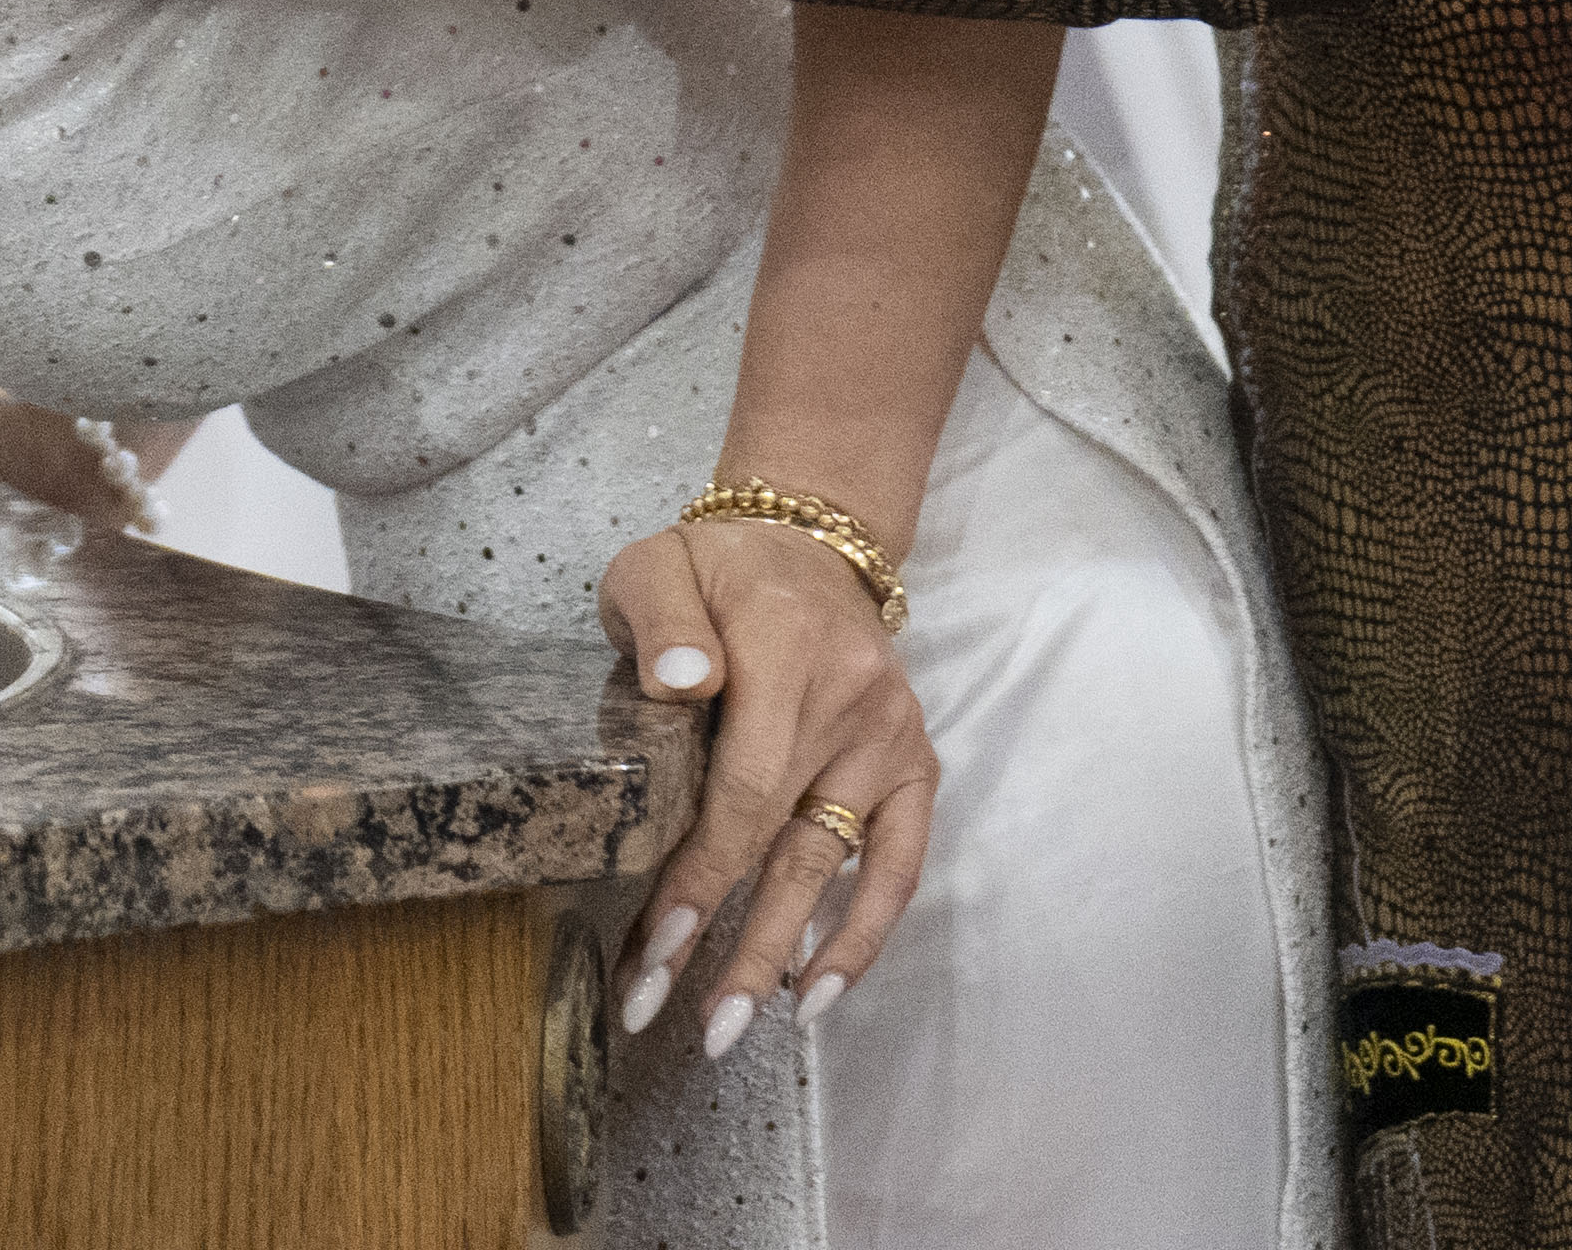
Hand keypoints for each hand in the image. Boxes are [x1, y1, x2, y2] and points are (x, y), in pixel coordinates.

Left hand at [595, 516, 940, 1058]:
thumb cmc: (713, 571)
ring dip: (787, 955)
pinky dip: (865, 932)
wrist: (804, 546)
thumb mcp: (657, 566)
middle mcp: (853, 707)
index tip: (659, 950)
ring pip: (837, 869)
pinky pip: (900, 864)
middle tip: (688, 1025)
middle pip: (787, 847)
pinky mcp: (914, 767)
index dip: (703, 878)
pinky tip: (818, 993)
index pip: (742, 791)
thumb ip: (661, 621)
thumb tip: (679, 683)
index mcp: (785, 657)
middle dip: (734, 944)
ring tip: (735, 1025)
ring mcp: (891, 741)